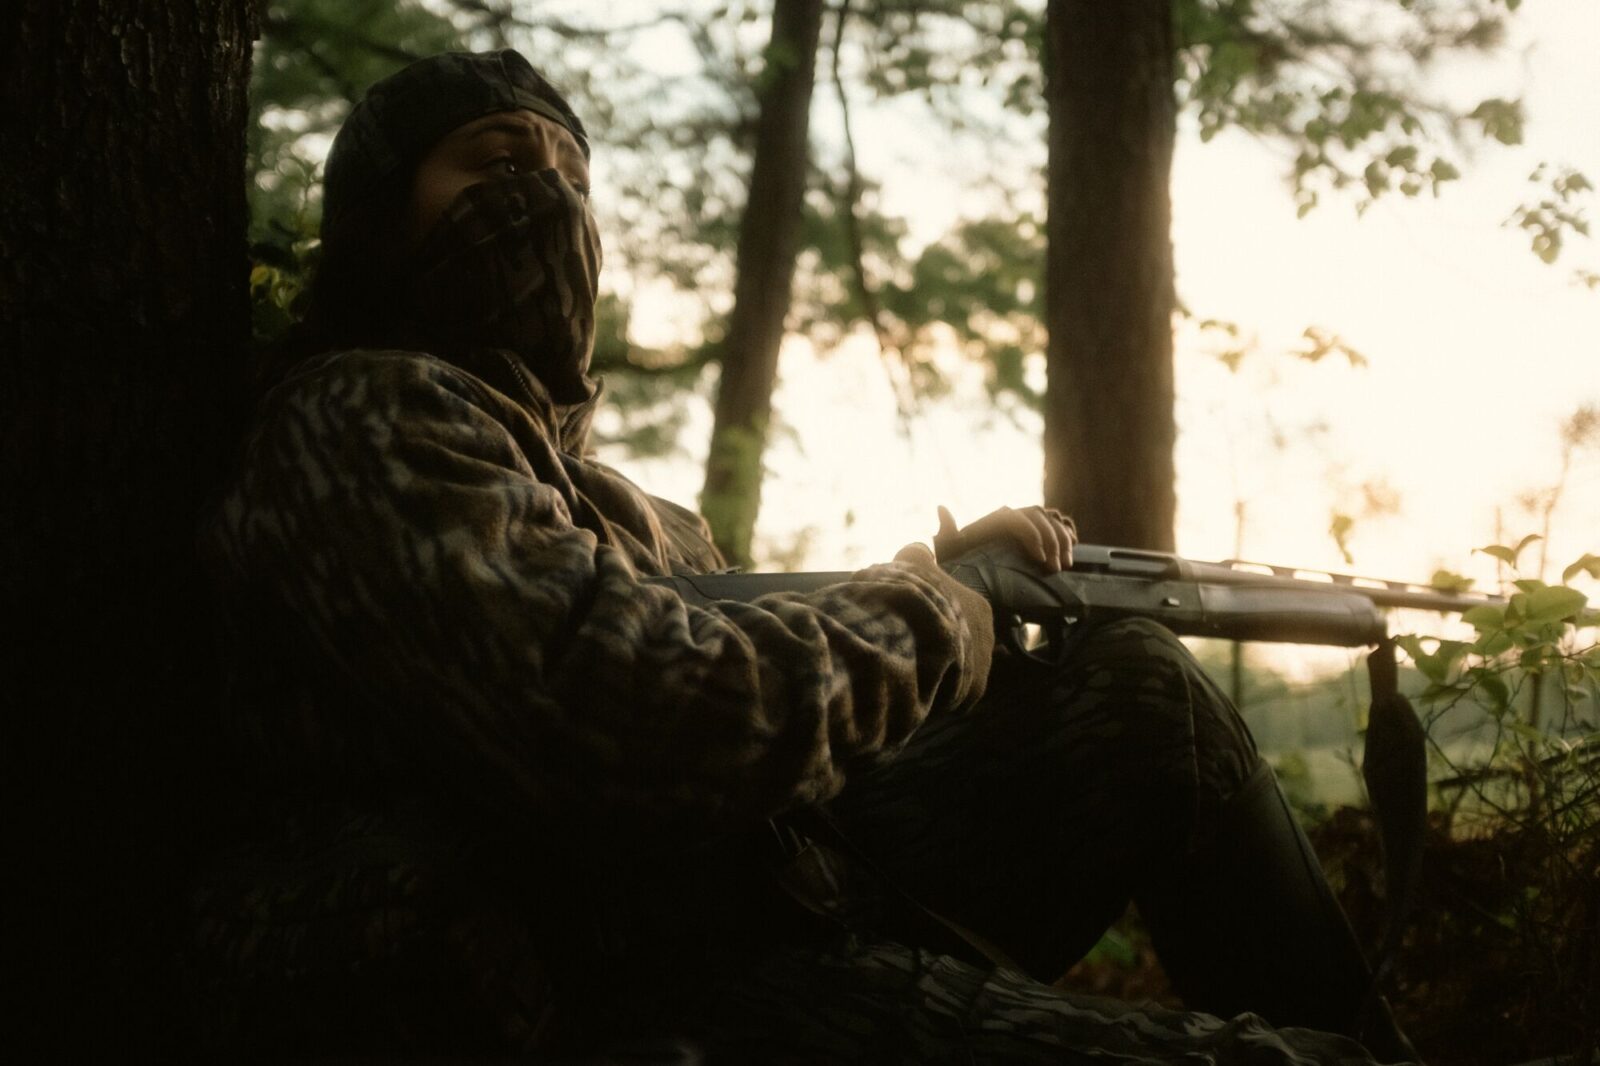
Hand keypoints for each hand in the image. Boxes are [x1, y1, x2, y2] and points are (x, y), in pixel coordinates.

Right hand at [893, 541, 993, 707]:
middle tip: (913, 650)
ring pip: (959, 671)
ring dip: (940, 673)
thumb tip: (919, 547)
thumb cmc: (916, 597)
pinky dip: (939, 695)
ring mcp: (984, 667)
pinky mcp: (974, 693)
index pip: (959, 615)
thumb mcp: (913, 564)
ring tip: (914, 671)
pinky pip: (956, 696)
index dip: (935, 620)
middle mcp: (989, 638)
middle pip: (962, 645)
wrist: (919, 635)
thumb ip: (917, 553)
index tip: (915, 625)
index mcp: (979, 608)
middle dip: (942, 648)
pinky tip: (920, 688)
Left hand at [933, 505, 1076, 571]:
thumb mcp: (949, 546)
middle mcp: (1014, 514)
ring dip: (1062, 540)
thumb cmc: (959, 558)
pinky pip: (1058, 524)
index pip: (1021, 518)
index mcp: (996, 517)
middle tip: (1055, 569)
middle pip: (1040, 519)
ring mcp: (1027, 521)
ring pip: (1052, 520)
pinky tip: (1073, 547)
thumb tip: (940, 507)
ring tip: (1065, 565)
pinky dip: (1067, 533)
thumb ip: (947, 530)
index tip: (1039, 559)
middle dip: (1052, 542)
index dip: (1033, 536)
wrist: (969, 566)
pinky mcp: (1037, 532)